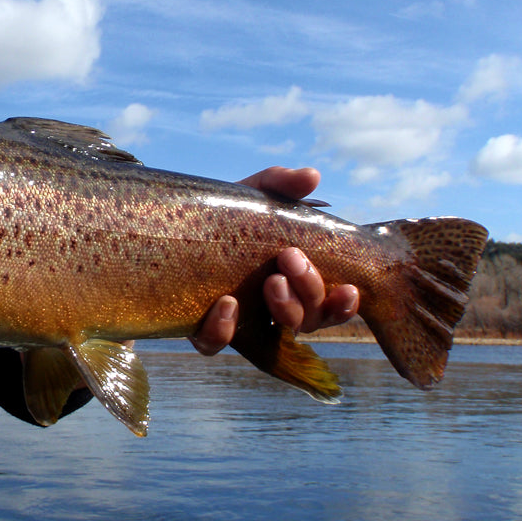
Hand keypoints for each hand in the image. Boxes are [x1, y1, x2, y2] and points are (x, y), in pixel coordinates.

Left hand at [189, 166, 359, 355]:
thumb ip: (283, 185)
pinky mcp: (202, 327)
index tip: (347, 288)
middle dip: (308, 292)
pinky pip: (215, 344)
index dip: (344, 305)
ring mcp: (242, 320)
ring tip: (272, 281)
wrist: (174, 220)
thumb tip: (313, 176)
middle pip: (308, 319)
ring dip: (283, 310)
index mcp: (298, 282)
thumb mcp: (255, 194)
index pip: (332, 306)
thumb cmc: (228, 212)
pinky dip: (224, 330)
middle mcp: (275, 307)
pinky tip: (226, 303)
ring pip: (272, 334)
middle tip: (291, 258)